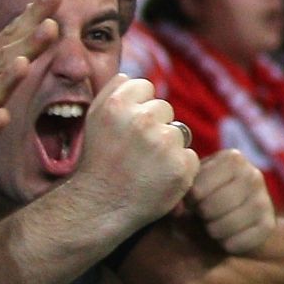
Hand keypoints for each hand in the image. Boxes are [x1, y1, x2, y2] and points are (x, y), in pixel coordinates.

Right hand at [75, 74, 197, 226]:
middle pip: (164, 109)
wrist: (100, 206)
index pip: (146, 87)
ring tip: (146, 166)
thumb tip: (132, 77)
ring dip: (168, 147)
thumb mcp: (93, 119)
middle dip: (155, 126)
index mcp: (118, 104)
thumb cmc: (98, 161)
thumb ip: (113, 92)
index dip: (139, 107)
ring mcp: (164, 144)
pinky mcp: (181, 167)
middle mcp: (142, 120)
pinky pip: (190, 156)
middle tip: (136, 151)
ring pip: (179, 132)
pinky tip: (158, 178)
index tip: (128, 128)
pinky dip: (179, 167)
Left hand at [187, 151, 275, 254]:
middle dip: (202, 215)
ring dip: (213, 230)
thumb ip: (181, 189)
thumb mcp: (193, 184)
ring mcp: (264, 200)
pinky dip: (227, 244)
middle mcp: (253, 175)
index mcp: (233, 158)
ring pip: (225, 226)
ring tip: (214, 223)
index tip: (193, 200)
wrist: (237, 211)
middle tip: (204, 213)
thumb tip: (178, 209)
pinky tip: (228, 235)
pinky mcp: (269, 225)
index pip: (198, 189)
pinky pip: (238, 243)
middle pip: (211, 208)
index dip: (190, 200)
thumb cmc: (208, 193)